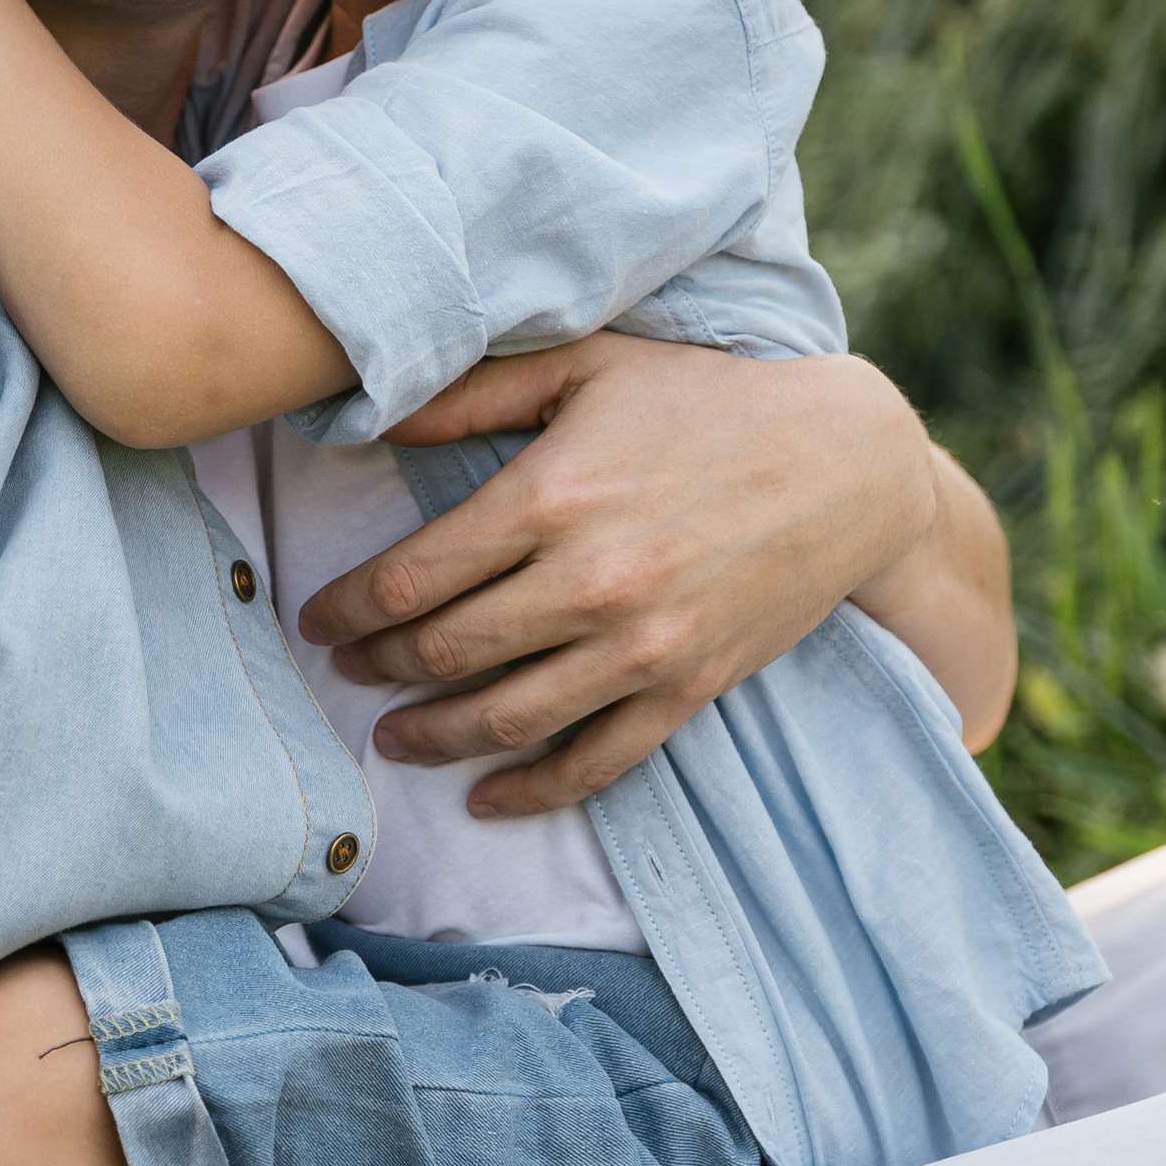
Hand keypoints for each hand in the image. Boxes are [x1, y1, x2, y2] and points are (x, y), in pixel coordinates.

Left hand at [296, 333, 955, 814]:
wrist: (847, 461)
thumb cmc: (708, 400)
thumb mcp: (589, 366)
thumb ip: (475, 395)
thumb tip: (370, 417)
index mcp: (552, 498)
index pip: (413, 578)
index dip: (350, 606)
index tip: (318, 617)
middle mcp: (589, 581)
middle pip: (445, 652)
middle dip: (380, 666)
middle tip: (347, 666)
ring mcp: (642, 645)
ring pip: (505, 719)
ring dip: (433, 736)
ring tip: (394, 735)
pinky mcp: (688, 687)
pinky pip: (595, 761)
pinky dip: (532, 792)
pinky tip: (485, 798)